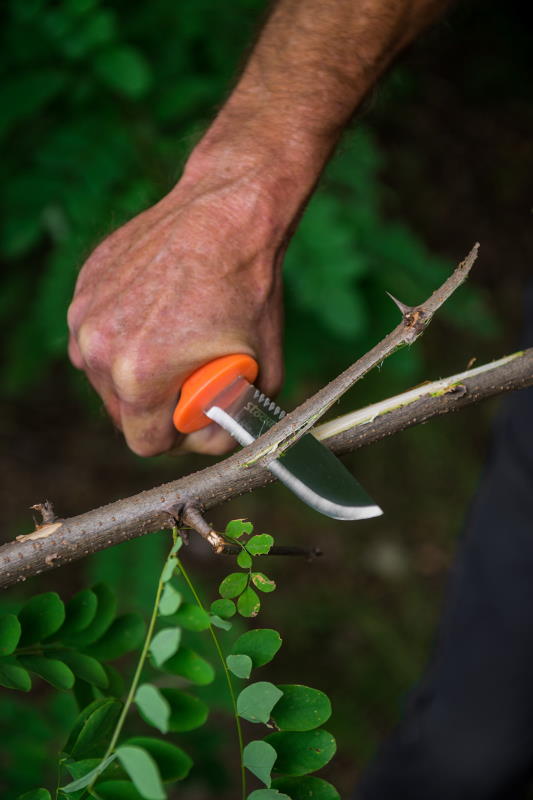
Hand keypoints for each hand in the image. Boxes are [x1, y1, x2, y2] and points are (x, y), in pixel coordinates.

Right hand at [67, 152, 284, 456]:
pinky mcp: (85, 288)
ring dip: (138, 372)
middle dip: (160, 407)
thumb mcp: (261, 367)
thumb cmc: (248, 288)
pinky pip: (99, 335)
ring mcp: (86, 315)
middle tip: (193, 381)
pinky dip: (125, 336)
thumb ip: (237, 416)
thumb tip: (220, 435)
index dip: (181, 436)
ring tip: (176, 343)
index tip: (201, 415)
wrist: (227, 211)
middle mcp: (100, 349)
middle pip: (124, 412)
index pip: (147, 442)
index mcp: (139, 376)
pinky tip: (159, 312)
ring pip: (106, 375)